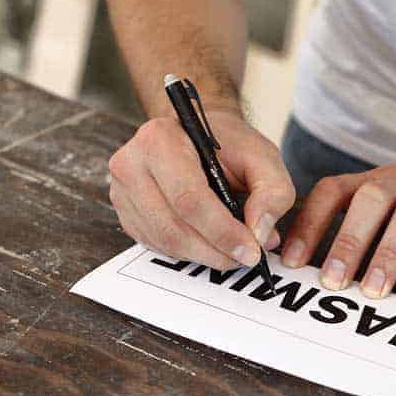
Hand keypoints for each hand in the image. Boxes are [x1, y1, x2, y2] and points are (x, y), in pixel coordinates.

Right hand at [108, 109, 295, 269]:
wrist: (197, 137)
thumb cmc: (227, 145)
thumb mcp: (262, 157)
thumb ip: (272, 192)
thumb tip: (260, 233)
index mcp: (160, 139)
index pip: (189, 199)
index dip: (222, 232)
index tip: (251, 250)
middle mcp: (132, 164)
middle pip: (174, 227)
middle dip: (216, 250)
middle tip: (246, 257)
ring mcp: (123, 192)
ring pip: (167, 242)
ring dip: (205, 256)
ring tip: (233, 251)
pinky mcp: (127, 215)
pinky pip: (159, 246)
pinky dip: (190, 253)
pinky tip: (210, 244)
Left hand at [281, 132, 395, 303]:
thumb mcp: (395, 188)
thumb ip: (360, 219)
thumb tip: (314, 268)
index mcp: (379, 179)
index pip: (334, 191)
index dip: (309, 225)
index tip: (290, 262)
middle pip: (370, 199)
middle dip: (347, 241)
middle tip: (329, 282)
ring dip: (388, 255)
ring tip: (372, 293)